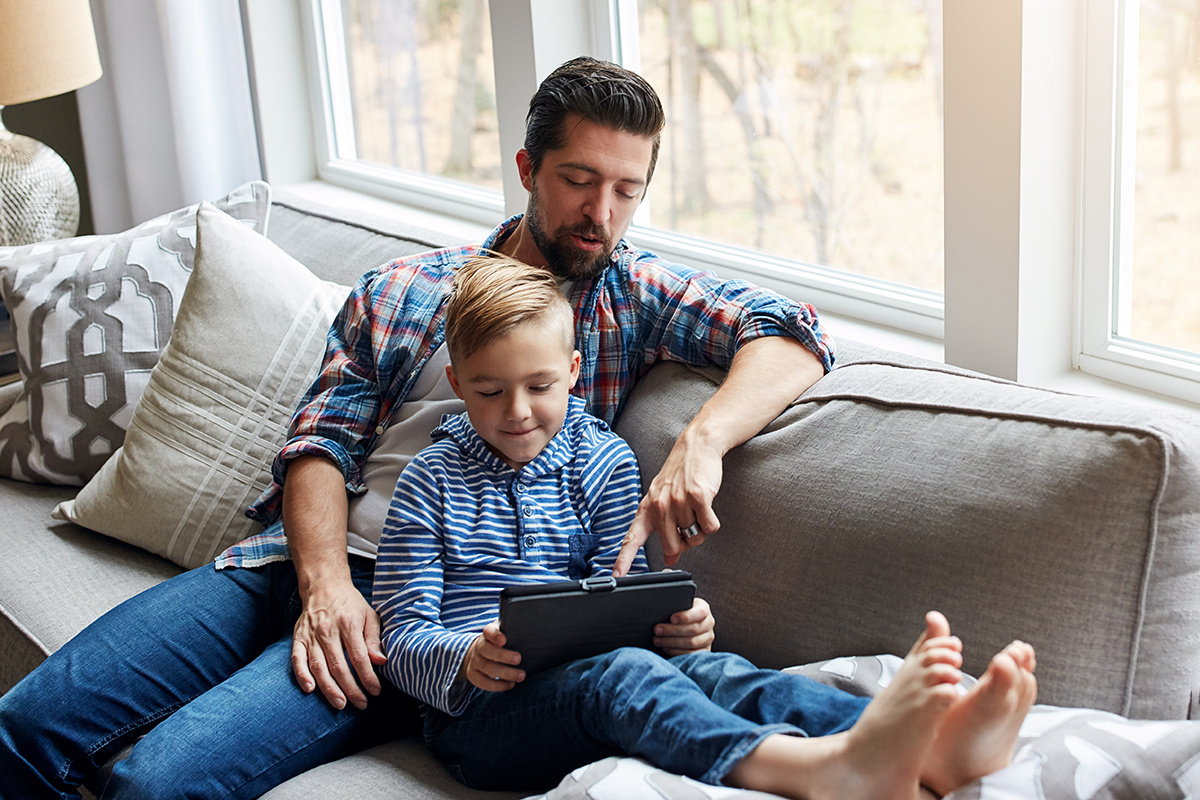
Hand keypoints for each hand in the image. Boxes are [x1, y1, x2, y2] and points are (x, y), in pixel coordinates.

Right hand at [291, 581, 385, 709]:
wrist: (324, 586)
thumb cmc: (351, 604)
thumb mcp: (369, 616)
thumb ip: (373, 640)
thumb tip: (381, 662)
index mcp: (348, 624)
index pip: (359, 657)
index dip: (367, 677)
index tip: (375, 691)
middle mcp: (328, 631)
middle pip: (339, 666)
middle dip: (351, 689)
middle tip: (361, 704)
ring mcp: (311, 636)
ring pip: (319, 667)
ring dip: (329, 689)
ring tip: (340, 704)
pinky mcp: (298, 638)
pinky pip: (297, 660)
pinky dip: (301, 675)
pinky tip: (310, 689)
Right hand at [460, 622, 525, 691]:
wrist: (481, 654)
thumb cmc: (502, 643)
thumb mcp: (507, 634)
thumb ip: (515, 632)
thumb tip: (533, 632)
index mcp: (488, 634)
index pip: (488, 631)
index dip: (495, 635)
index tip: (504, 640)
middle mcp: (478, 646)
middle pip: (486, 650)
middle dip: (503, 656)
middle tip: (519, 659)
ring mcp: (474, 661)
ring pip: (487, 668)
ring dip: (505, 673)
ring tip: (521, 676)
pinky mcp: (473, 675)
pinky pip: (483, 683)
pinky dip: (498, 686)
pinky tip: (511, 684)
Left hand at [613, 432, 722, 575]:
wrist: (696, 446)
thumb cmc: (680, 474)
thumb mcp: (665, 501)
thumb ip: (664, 530)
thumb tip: (670, 558)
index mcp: (647, 508)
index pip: (633, 538)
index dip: (624, 559)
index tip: (617, 577)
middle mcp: (659, 506)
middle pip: (673, 546)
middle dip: (685, 543)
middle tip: (689, 525)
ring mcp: (678, 501)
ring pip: (694, 538)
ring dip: (701, 529)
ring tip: (697, 509)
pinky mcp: (698, 497)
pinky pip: (710, 527)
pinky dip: (712, 522)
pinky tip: (707, 506)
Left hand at [654, 597, 714, 654]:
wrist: (683, 623)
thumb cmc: (677, 613)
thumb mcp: (678, 606)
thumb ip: (674, 607)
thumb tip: (661, 609)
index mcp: (704, 608)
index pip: (700, 612)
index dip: (686, 616)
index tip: (672, 619)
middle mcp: (709, 623)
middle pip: (693, 629)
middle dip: (672, 630)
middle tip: (657, 630)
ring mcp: (708, 638)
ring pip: (692, 642)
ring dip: (672, 642)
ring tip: (658, 640)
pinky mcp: (704, 650)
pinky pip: (692, 654)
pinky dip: (677, 652)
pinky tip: (666, 648)